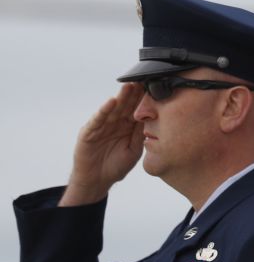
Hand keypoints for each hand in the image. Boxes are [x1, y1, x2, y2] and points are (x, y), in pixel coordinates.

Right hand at [60, 83, 144, 205]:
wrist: (97, 181)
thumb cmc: (116, 166)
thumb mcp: (134, 149)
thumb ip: (140, 134)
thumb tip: (155, 119)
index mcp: (127, 127)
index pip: (137, 109)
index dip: (145, 99)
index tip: (156, 87)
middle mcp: (114, 123)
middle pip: (126, 105)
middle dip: (134, 93)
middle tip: (144, 79)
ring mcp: (101, 127)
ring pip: (113, 109)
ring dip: (121, 97)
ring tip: (129, 85)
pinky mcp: (88, 133)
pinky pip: (97, 120)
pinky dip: (104, 111)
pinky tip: (112, 102)